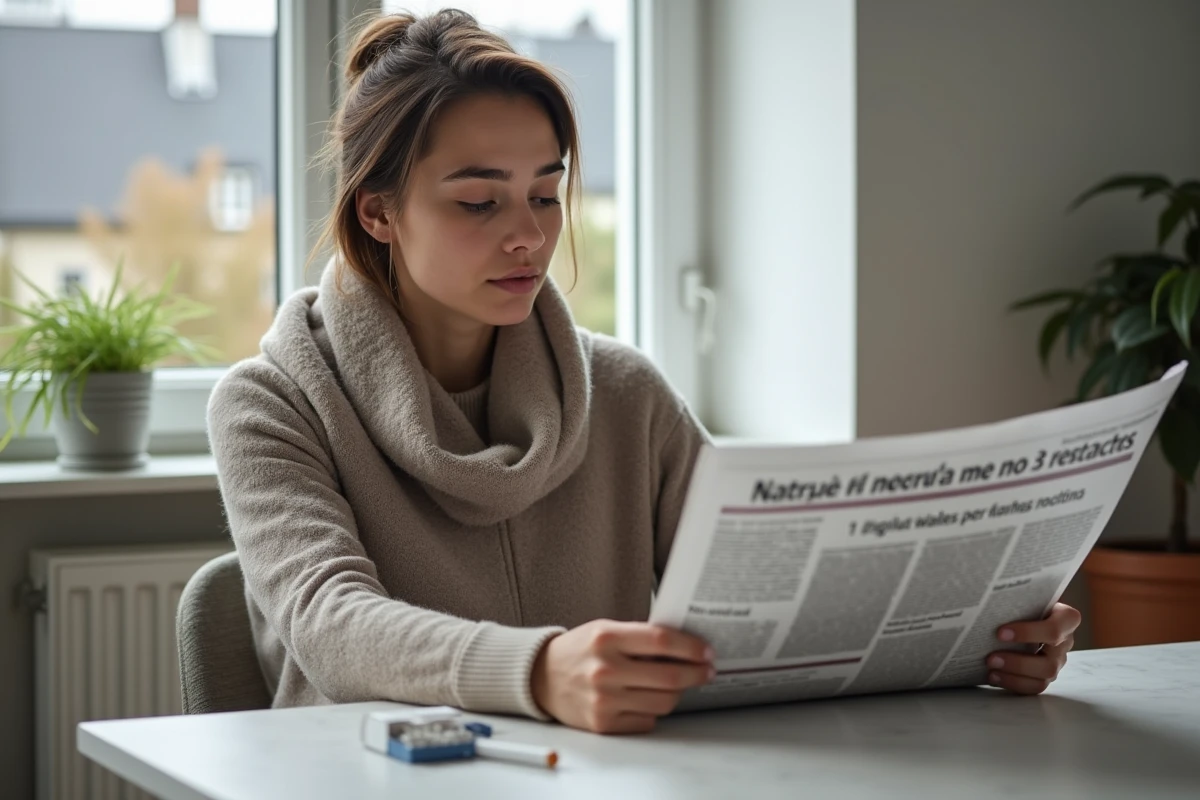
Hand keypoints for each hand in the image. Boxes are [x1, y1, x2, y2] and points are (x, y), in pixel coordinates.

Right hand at [530, 619, 714, 733]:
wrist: (542, 677)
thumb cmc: (580, 650)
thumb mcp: (606, 630)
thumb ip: (640, 636)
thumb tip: (686, 646)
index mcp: (606, 638)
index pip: (661, 641)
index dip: (691, 647)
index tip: (707, 651)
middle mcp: (605, 669)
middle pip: (669, 676)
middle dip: (696, 674)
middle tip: (707, 670)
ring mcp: (603, 700)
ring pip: (663, 702)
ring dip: (678, 693)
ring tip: (678, 683)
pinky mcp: (603, 724)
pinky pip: (647, 720)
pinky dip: (654, 709)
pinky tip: (648, 697)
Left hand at [986, 602, 1080, 694]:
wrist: (1024, 610)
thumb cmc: (1025, 600)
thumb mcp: (1025, 596)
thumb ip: (1015, 599)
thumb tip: (983, 600)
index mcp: (1066, 618)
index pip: (1054, 630)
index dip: (1028, 633)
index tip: (1000, 632)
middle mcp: (1065, 642)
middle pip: (1050, 661)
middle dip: (1018, 662)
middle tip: (990, 657)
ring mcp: (1057, 661)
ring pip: (1043, 677)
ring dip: (1014, 675)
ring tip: (990, 667)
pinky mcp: (1046, 674)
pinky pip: (1034, 686)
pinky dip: (1013, 683)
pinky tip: (993, 676)